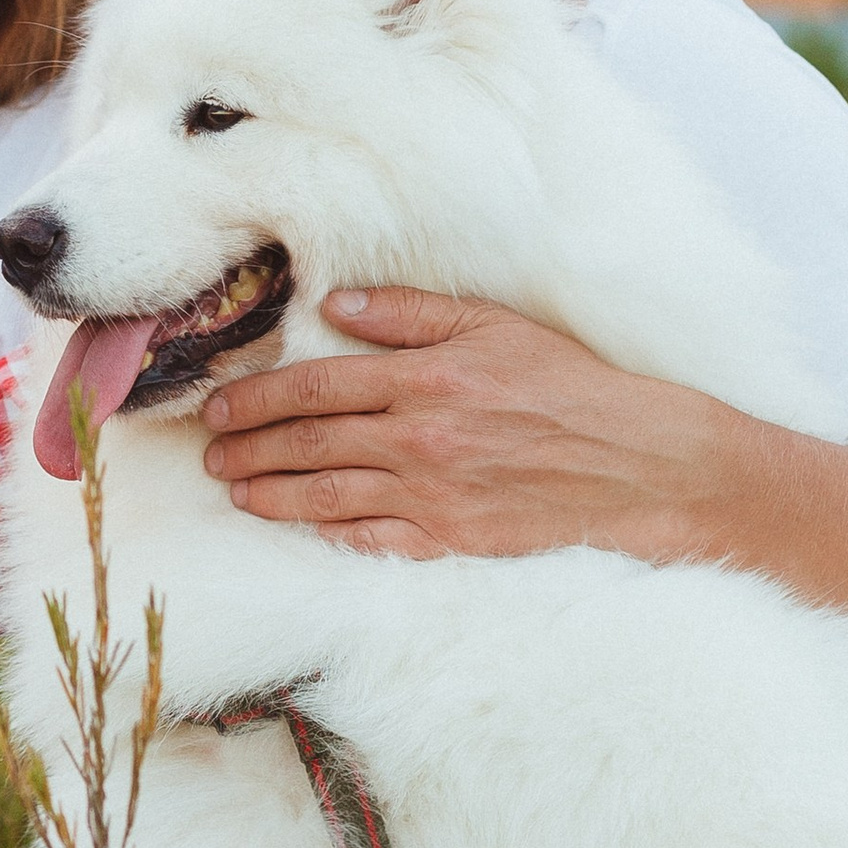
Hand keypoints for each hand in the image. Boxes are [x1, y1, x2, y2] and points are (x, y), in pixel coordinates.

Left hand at [200, 289, 718, 558]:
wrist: (639, 464)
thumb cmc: (569, 386)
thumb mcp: (494, 327)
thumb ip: (410, 315)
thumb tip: (337, 306)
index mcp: (426, 379)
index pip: (316, 386)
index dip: (257, 397)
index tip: (219, 406)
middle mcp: (419, 439)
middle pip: (308, 443)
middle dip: (247, 447)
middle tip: (208, 452)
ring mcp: (432, 495)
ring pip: (326, 496)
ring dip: (269, 493)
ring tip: (235, 489)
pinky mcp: (450, 540)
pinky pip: (371, 540)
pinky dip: (328, 533)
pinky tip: (300, 525)